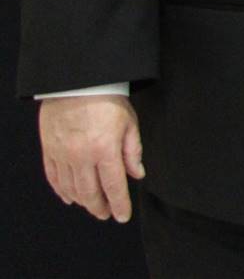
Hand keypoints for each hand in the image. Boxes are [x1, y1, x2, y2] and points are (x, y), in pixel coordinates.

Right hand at [40, 95, 144, 221]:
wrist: (77, 83)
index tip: (122, 216)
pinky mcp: (49, 150)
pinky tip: (69, 197)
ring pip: (71, 188)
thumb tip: (137, 175)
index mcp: (105, 149)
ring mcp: (62, 154)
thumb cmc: (108, 100)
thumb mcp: (130, 123)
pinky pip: (54, 177)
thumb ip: (133, 152)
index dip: (119, 204)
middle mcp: (81, 156)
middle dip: (99, 207)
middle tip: (106, 214)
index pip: (114, 186)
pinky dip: (62, 190)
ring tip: (92, 206)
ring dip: (82, 201)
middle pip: (90, 192)